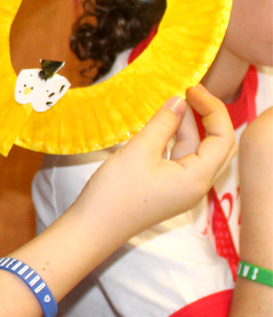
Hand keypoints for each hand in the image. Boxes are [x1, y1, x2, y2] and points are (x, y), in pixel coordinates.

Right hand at [72, 85, 234, 242]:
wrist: (94, 227)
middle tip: (187, 93)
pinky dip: (174, 140)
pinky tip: (160, 126)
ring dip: (187, 126)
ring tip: (169, 104)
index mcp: (197, 177)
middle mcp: (196, 184)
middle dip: (206, 116)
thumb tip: (178, 101)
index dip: (212, 109)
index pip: (222, 137)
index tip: (191, 89)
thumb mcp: (139, 151)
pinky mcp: (168, 189)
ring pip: (196, 151)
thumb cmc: (116, 193)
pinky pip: (180, 159)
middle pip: (216, 144)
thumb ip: (162, 123)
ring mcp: (182, 188)